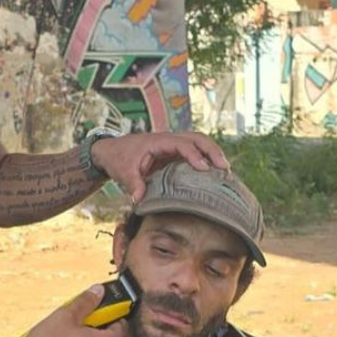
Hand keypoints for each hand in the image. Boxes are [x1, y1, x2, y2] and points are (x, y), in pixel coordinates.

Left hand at [90, 132, 229, 202]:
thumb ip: (133, 184)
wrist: (111, 151)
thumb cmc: (118, 158)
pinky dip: (206, 159)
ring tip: (225, 170)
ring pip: (198, 142)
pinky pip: (194, 152)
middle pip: (196, 138)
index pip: (181, 144)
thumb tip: (139, 199)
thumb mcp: (123, 172)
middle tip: (224, 168)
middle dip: (212, 150)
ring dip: (213, 152)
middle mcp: (168, 140)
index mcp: (157, 141)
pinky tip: (214, 173)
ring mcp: (172, 146)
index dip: (194, 155)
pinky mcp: (174, 154)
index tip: (204, 169)